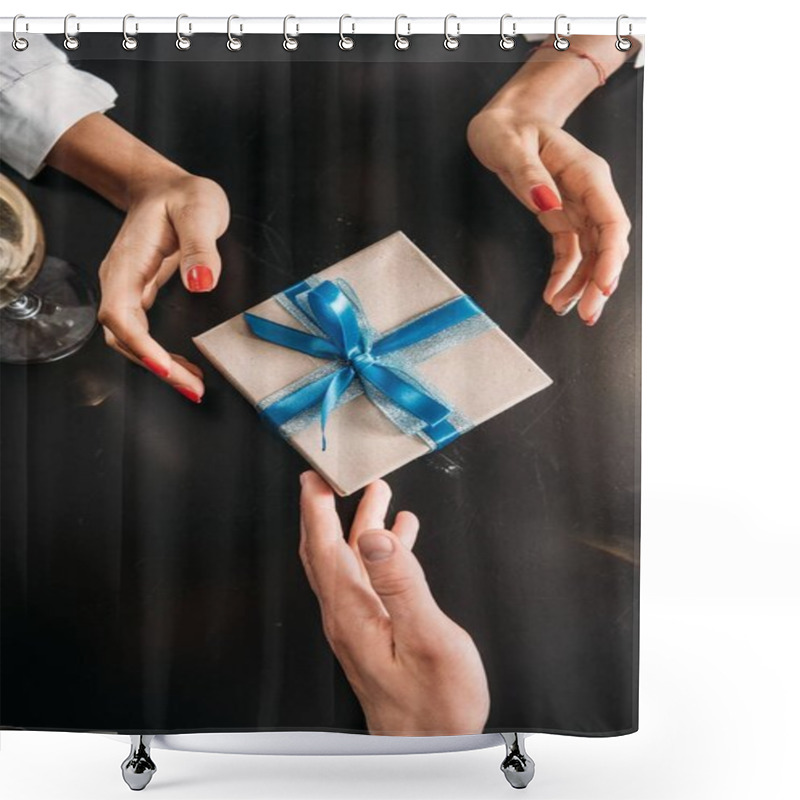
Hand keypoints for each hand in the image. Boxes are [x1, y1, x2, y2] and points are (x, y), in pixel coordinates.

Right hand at [97, 167, 229, 401]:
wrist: (162, 187)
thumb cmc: (182, 195)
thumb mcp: (200, 208)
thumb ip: (201, 245)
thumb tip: (200, 283)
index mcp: (129, 261)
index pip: (120, 312)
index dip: (140, 345)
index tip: (166, 368)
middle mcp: (121, 279)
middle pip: (122, 335)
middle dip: (154, 366)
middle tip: (193, 388)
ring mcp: (128, 288)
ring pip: (130, 339)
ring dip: (158, 366)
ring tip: (193, 385)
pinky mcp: (140, 295)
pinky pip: (143, 333)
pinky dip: (161, 355)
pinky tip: (185, 367)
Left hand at [298, 471, 489, 735]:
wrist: (431, 746)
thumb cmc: (434, 704)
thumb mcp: (427, 639)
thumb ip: (400, 584)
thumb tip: (375, 537)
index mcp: (353, 612)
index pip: (324, 547)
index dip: (316, 507)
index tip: (314, 475)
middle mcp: (347, 615)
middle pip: (326, 549)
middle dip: (325, 507)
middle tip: (330, 475)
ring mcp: (359, 622)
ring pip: (351, 559)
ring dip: (359, 523)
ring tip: (375, 491)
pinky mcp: (375, 629)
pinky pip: (371, 576)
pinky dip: (383, 547)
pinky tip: (399, 535)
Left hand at [468, 109, 629, 325]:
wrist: (506, 121)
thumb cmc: (509, 127)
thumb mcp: (511, 145)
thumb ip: (528, 174)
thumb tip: (546, 202)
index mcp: (586, 174)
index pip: (610, 221)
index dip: (612, 257)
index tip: (604, 286)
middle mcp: (589, 193)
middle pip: (606, 244)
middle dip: (600, 281)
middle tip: (588, 314)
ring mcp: (577, 207)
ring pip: (592, 254)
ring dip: (583, 285)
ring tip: (567, 310)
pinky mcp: (561, 217)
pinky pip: (570, 252)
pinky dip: (565, 276)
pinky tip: (556, 295)